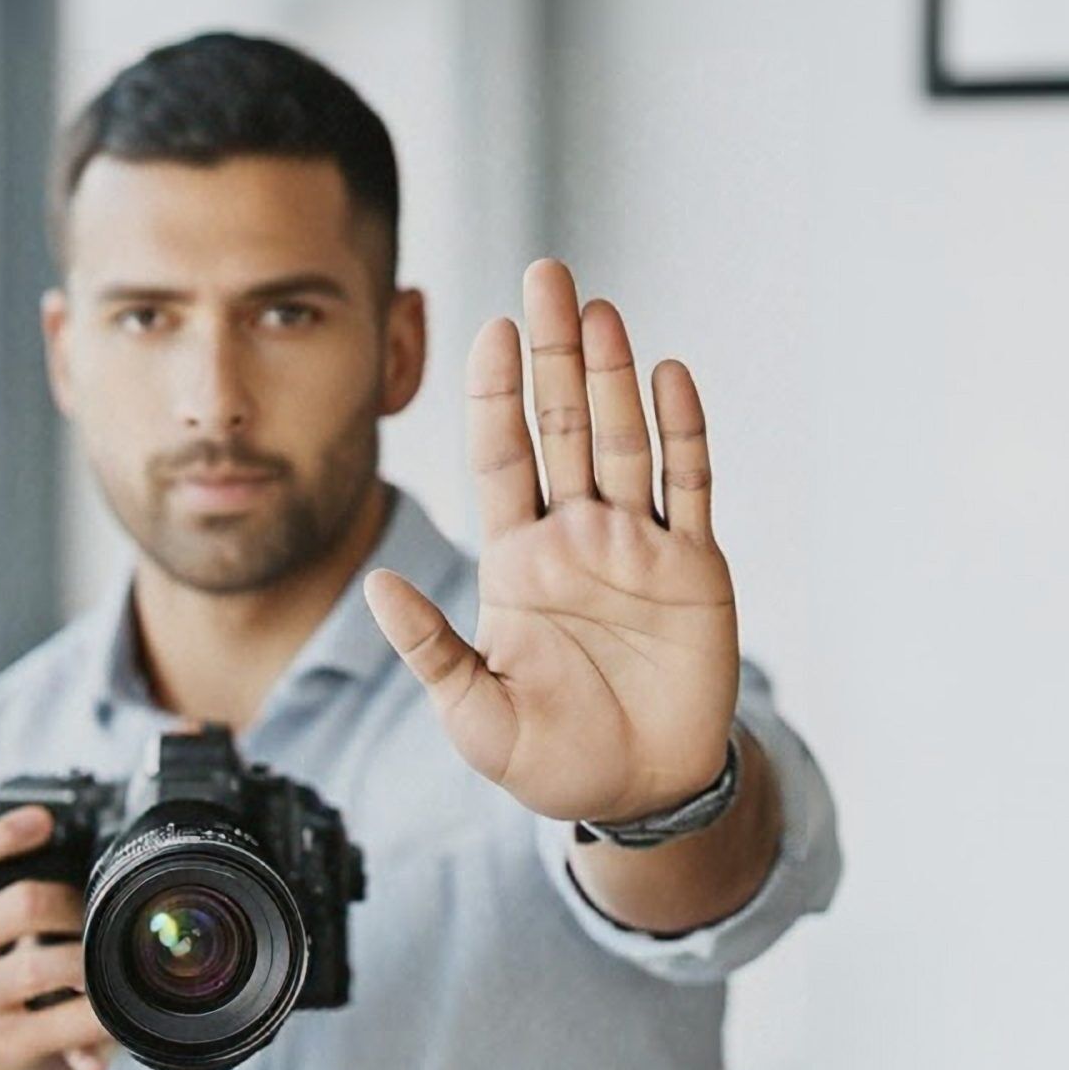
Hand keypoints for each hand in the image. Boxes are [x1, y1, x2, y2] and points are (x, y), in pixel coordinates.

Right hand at [0, 808, 116, 1069]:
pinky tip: (111, 1018)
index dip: (1, 832)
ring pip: (44, 965)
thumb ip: (6, 879)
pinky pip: (65, 1024)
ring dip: (89, 960)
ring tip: (106, 960)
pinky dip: (97, 1019)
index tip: (44, 820)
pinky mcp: (0, 1046)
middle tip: (95, 912)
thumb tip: (59, 833)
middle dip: (74, 903)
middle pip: (22, 904)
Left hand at [365, 258, 738, 824]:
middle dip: (552, 354)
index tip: (485, 333)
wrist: (637, 792)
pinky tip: (669, 378)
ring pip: (622, 440)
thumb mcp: (474, 712)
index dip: (493, 397)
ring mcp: (637, 546)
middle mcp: (576, 537)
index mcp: (517, 561)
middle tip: (545, 277)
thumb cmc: (550, 756)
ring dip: (612, 376)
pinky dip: (682, 433)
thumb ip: (431, 649)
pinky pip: (689, 487)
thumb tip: (375, 589)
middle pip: (561, 426)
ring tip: (598, 311)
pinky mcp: (693, 568)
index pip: (501, 458)